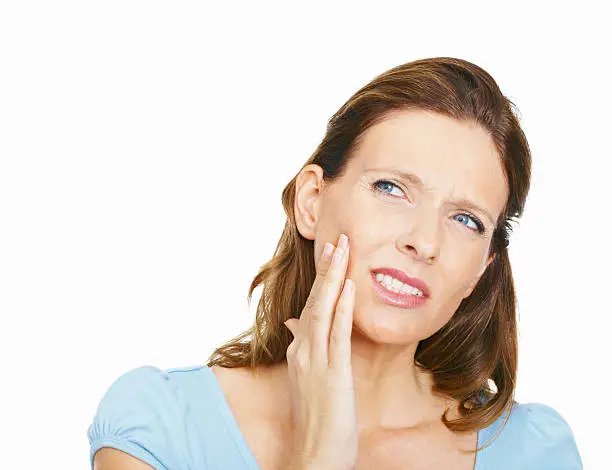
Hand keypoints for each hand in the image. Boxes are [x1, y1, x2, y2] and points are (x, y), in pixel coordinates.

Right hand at [283, 233, 357, 469]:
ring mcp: (316, 361)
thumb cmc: (315, 420)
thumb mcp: (306, 378)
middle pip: (315, 301)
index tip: (330, 254)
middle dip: (327, 269)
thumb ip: (301, 347)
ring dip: (333, 278)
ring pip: (323, 310)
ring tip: (342, 249)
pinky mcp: (333, 374)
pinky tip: (349, 287)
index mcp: (300, 351)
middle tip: (338, 239)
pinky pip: (338, 335)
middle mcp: (303, 351)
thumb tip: (293, 322)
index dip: (321, 280)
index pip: (310, 307)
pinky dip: (342, 308)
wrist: (313, 455)